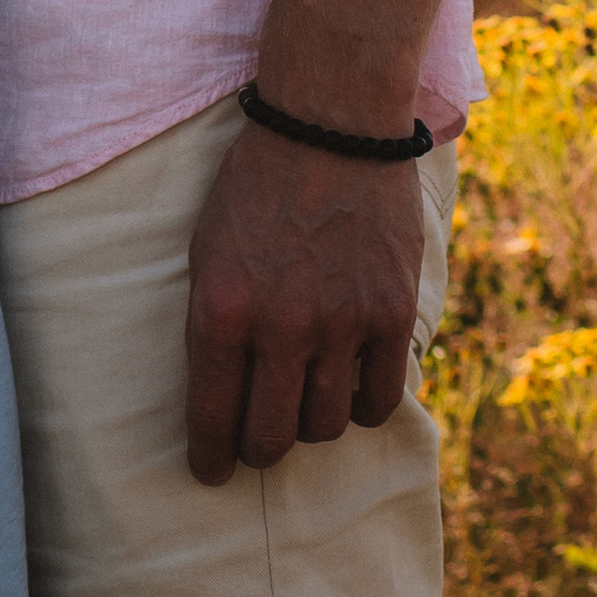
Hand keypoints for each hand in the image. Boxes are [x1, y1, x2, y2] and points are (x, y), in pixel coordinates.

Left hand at [183, 117, 426, 482]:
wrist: (329, 124)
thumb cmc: (256, 183)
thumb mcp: (207, 247)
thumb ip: (214, 322)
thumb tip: (222, 395)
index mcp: (221, 307)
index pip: (212, 418)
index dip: (210, 459)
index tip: (211, 472)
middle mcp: (279, 325)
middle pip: (271, 439)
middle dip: (257, 451)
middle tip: (256, 444)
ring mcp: (340, 323)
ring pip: (324, 426)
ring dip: (309, 423)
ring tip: (302, 398)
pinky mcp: (390, 314)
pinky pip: (377, 401)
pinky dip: (361, 406)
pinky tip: (348, 386)